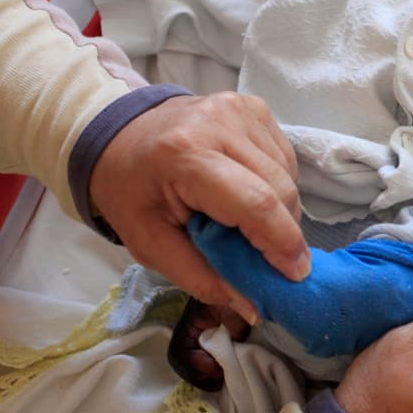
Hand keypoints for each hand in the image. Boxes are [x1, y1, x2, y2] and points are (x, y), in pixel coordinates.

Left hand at [89, 92, 307, 326]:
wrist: (117, 133)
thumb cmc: (131, 191)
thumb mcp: (151, 245)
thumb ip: (202, 277)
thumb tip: (254, 306)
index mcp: (186, 156)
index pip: (255, 203)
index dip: (282, 242)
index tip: (295, 275)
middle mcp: (219, 123)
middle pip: (280, 189)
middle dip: (284, 233)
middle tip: (271, 261)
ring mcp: (240, 109)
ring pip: (288, 174)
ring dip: (281, 209)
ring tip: (250, 224)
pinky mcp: (253, 106)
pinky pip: (283, 157)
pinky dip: (276, 184)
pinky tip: (249, 192)